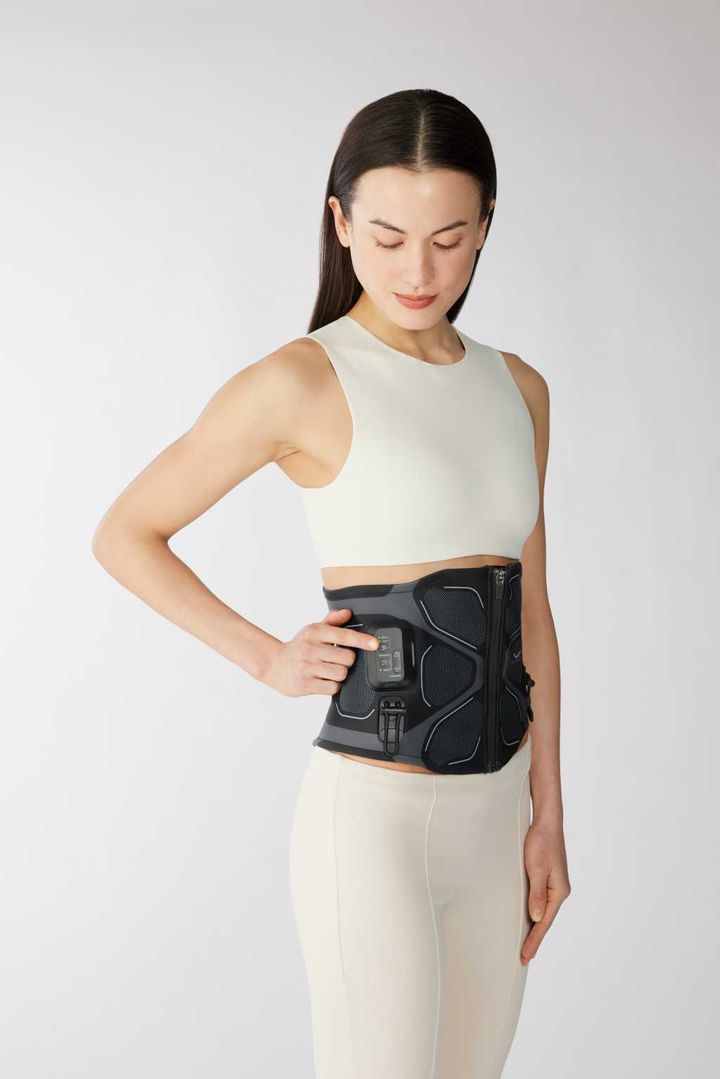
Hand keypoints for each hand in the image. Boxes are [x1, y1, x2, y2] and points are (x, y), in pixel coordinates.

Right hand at [260, 608, 379, 696]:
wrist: (274, 664)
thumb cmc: (298, 647)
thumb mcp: (312, 630)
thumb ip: (332, 621)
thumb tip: (347, 613)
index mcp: (314, 632)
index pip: (344, 635)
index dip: (362, 640)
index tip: (375, 644)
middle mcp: (310, 648)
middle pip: (348, 658)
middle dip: (347, 661)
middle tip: (336, 660)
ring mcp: (307, 667)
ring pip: (341, 674)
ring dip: (340, 674)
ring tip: (328, 670)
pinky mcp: (305, 684)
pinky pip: (332, 687)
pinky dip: (332, 686)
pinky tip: (323, 680)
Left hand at [521, 817, 570, 964]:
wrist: (547, 822)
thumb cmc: (541, 842)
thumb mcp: (535, 868)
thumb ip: (536, 893)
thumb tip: (536, 918)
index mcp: (559, 891)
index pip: (544, 922)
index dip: (534, 940)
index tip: (525, 956)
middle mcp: (559, 891)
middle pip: (545, 920)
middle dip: (535, 939)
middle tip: (523, 958)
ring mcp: (555, 885)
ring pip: (543, 912)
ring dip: (534, 928)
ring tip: (525, 944)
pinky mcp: (549, 878)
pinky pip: (541, 902)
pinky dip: (534, 914)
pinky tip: (528, 918)